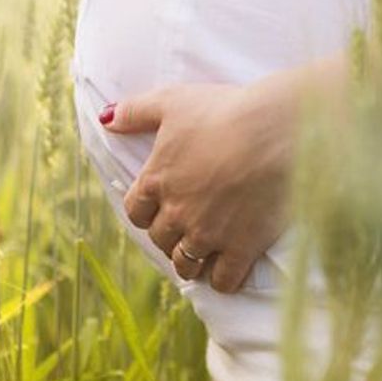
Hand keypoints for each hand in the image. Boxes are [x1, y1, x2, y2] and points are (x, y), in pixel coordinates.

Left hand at [99, 76, 305, 293]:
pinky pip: (223, 279)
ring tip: (201, 255)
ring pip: (187, 264)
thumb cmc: (224, 110)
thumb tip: (106, 119)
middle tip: (183, 230)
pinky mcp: (242, 247)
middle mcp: (177, 213)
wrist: (276, 130)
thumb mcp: (173, 101)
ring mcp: (209, 234)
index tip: (157, 208)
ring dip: (190, 262)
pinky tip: (229, 270)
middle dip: (168, 236)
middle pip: (160, 240)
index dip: (145, 211)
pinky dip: (222, 279)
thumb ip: (135, 111)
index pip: (135, 211)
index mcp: (158, 180)